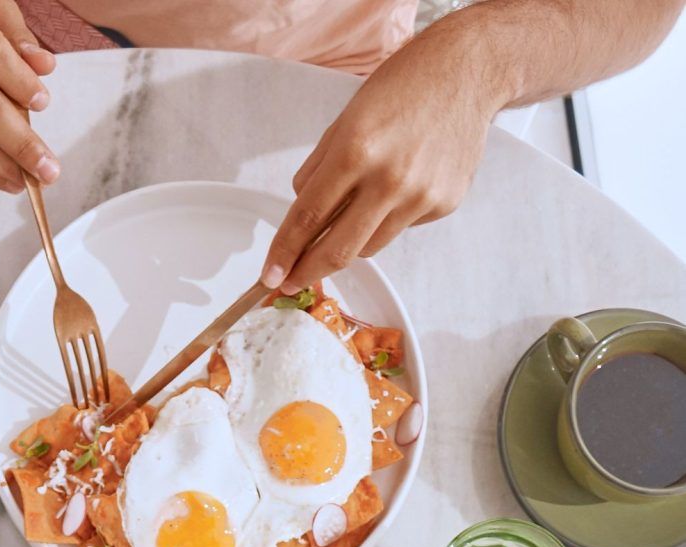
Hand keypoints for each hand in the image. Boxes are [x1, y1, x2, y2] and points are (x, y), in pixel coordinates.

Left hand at [261, 32, 498, 290]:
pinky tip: (399, 185)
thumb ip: (318, 169)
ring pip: (368, 247)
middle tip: (289, 283)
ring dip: (348, 242)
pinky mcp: (442, 204)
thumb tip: (301, 213)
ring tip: (352, 214)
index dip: (284, 253)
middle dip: (307, 272)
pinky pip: (399, 229)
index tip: (270, 276)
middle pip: (337, 250)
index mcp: (356, 150)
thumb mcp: (346, 118)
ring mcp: (420, 196)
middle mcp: (389, 179)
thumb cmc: (404, 86)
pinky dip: (387, 219)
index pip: (307, 217)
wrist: (468, 71)